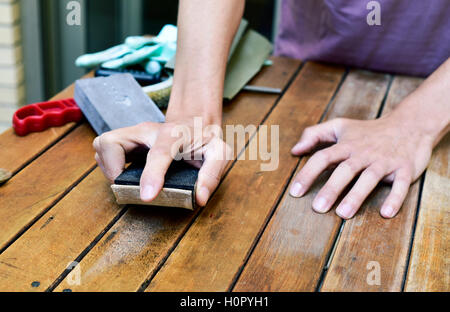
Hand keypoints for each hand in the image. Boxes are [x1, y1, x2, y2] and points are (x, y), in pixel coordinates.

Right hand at [93, 120, 230, 205]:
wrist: (194, 121)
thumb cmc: (204, 138)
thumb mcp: (219, 152)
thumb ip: (212, 173)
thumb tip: (199, 198)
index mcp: (174, 134)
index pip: (159, 153)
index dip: (151, 175)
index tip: (147, 196)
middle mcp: (147, 130)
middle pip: (112, 142)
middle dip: (112, 169)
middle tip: (129, 188)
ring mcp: (133, 133)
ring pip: (102, 144)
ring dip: (108, 167)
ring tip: (126, 181)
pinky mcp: (125, 139)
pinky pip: (103, 149)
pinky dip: (107, 165)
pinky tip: (124, 173)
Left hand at [289, 115, 434, 218]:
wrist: (410, 124)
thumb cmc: (367, 131)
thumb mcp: (340, 126)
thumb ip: (314, 134)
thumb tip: (294, 150)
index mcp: (346, 145)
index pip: (323, 157)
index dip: (308, 173)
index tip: (295, 192)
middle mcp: (364, 153)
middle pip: (345, 170)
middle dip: (331, 188)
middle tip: (317, 208)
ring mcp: (385, 161)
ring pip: (369, 178)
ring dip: (356, 196)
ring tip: (343, 214)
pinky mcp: (405, 169)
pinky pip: (400, 184)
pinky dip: (395, 198)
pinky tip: (386, 213)